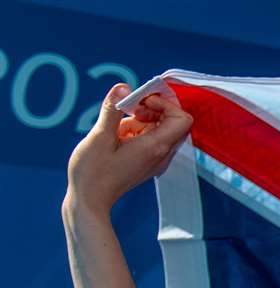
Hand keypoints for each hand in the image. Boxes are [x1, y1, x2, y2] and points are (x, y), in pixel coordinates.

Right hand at [65, 83, 193, 218]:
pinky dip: (136, 131)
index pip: (182, 119)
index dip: (165, 104)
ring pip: (159, 129)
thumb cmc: (93, 172)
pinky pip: (150, 139)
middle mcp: (161, 154)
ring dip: (140, 120)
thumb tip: (124, 87)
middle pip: (172, 121)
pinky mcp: (147, 162)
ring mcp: (155, 160)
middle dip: (152, 109)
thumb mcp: (99, 136)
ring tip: (117, 127)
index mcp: (155, 147)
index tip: (140, 102)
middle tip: (127, 110)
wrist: (90, 200)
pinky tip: (117, 136)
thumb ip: (113, 110)